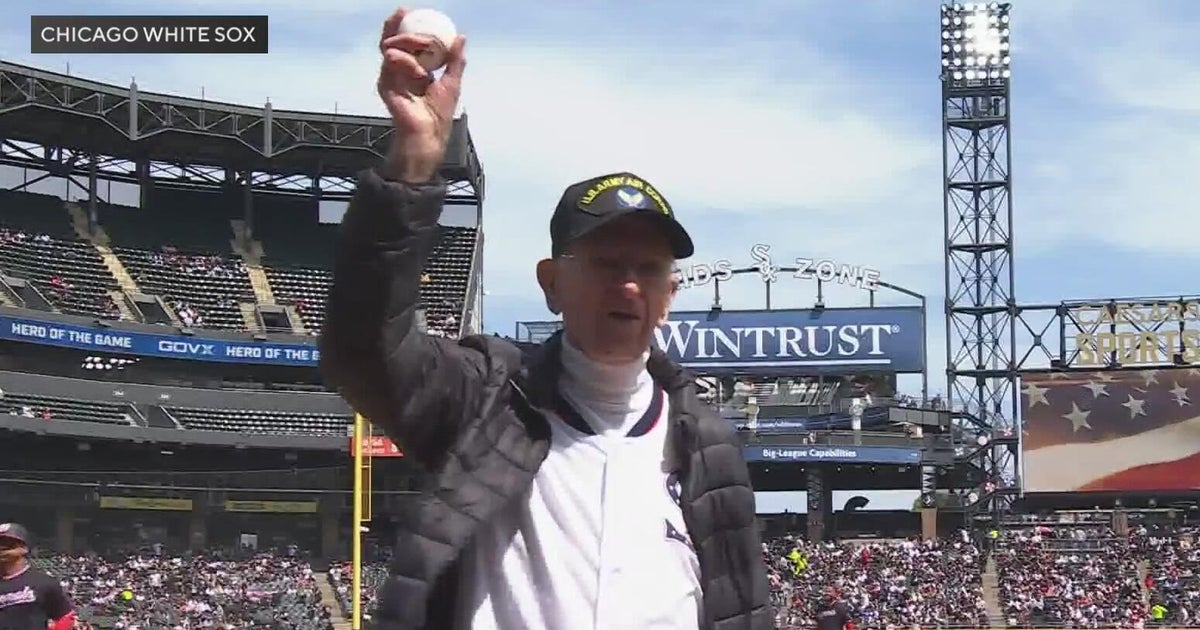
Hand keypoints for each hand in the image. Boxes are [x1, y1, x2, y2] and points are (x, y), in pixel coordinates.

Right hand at [377, 7, 466, 182]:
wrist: (429, 134)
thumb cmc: (439, 114)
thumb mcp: (451, 81)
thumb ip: (455, 60)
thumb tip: (461, 37)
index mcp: (413, 68)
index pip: (405, 42)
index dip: (406, 26)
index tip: (411, 12)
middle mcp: (399, 71)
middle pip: (390, 40)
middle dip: (396, 25)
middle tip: (405, 14)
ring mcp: (390, 77)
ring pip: (389, 48)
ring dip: (408, 43)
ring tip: (425, 46)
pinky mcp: (385, 85)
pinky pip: (391, 63)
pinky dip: (406, 63)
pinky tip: (419, 71)